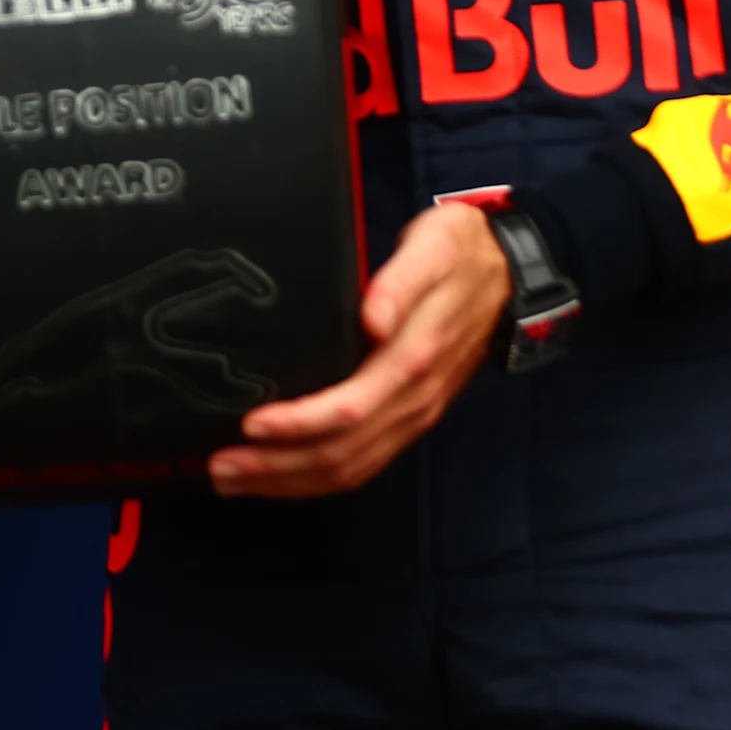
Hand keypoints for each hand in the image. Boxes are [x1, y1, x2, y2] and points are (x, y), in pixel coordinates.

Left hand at [208, 200, 511, 497]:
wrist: (509, 277)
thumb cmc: (462, 256)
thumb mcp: (435, 247)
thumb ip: (400, 283)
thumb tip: (372, 317)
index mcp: (413, 360)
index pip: (350, 409)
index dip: (299, 424)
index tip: (251, 425)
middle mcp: (413, 399)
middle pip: (343, 453)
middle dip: (278, 466)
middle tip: (221, 466)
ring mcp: (413, 415)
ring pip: (351, 468)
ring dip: (291, 481)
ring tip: (236, 479)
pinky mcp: (409, 418)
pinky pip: (364, 463)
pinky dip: (318, 477)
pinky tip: (283, 475)